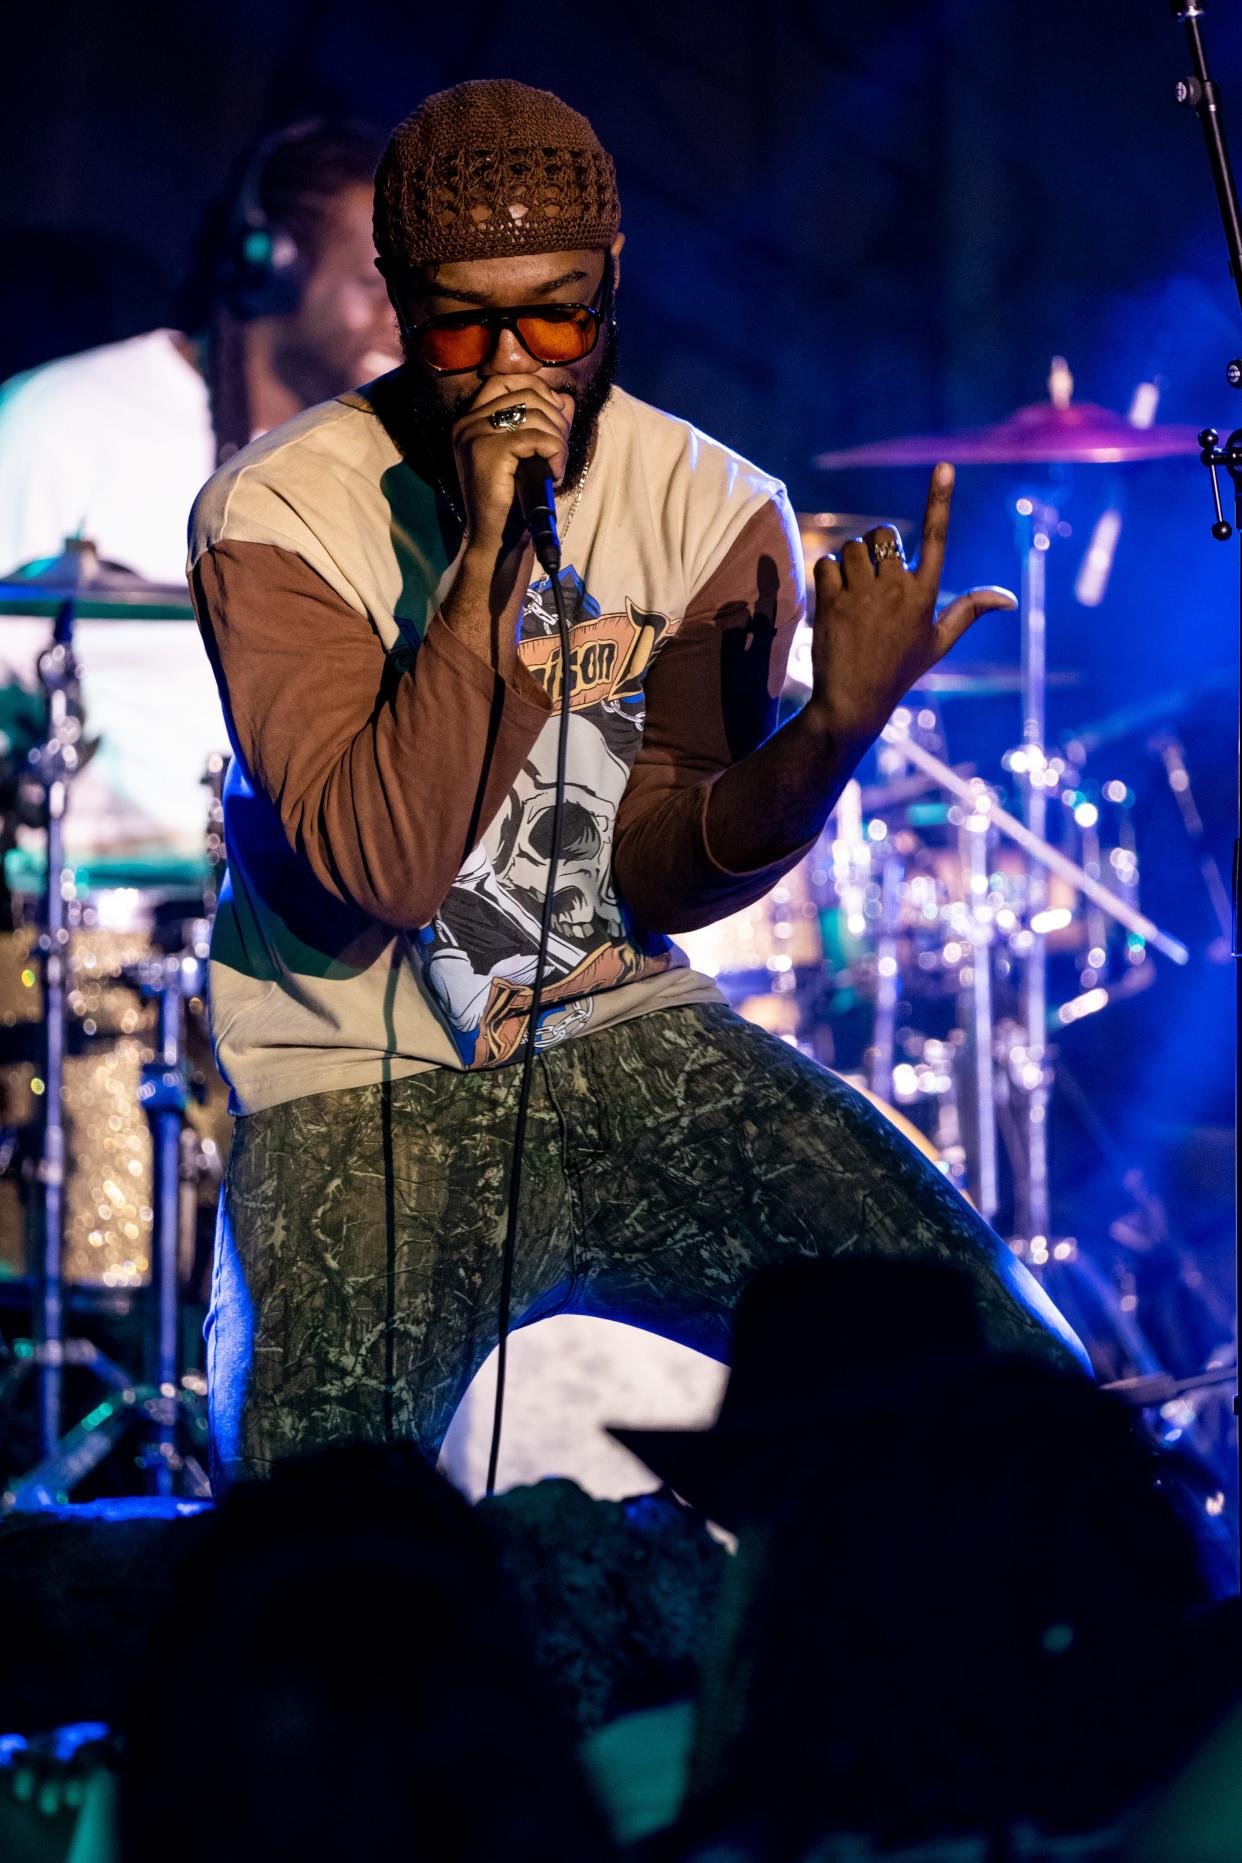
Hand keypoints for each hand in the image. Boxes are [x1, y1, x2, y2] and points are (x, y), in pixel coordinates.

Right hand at [450, 373, 571, 552]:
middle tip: (560, 449)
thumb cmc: (513, 501)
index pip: (507, 380)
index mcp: (471, 421)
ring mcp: (474, 436)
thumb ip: (544, 423)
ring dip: (558, 440)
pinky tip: (553, 473)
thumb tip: (566, 399)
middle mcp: (467, 424)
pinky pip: (537, 437)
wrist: (498, 540)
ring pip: (535, 414)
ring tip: (556, 466)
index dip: (539, 390)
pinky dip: (555, 453)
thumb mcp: (528, 455)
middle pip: (526, 394)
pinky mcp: (488, 452)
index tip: (556, 418)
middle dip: (555, 418)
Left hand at [805, 463, 1016, 746]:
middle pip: (883, 533)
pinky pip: (827, 562)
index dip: (940, 499)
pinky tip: (834, 595)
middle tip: (872, 575)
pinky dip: (827, 572)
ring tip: (853, 590)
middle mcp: (896, 590)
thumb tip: (1011, 599)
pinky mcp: (832, 603)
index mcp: (925, 595)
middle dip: (876, 545)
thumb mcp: (939, 641)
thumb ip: (970, 610)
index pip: (936, 537)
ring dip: (850, 560)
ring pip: (852, 547)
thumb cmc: (900, 670)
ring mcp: (863, 596)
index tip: (944, 467)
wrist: (854, 701)